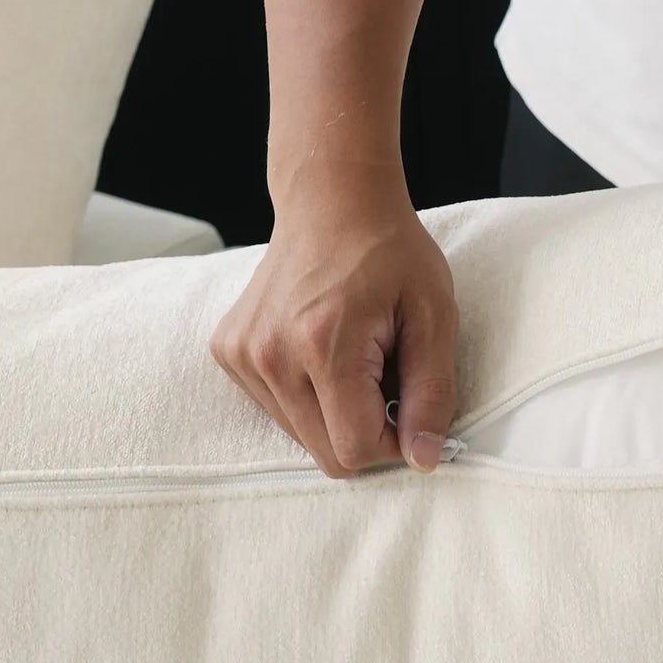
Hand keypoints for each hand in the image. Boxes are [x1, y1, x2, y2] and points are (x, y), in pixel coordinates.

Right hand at [211, 172, 458, 477]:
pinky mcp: (228, 352)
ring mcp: (241, 355)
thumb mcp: (434, 317)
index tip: (411, 404)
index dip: (395, 442)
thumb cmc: (391, 253)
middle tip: (388, 376)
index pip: (353, 450)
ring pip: (302, 438)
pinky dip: (310, 397)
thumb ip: (431, 393)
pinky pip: (278, 410)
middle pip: (326, 454)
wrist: (332, 202)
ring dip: (338, 414)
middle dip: (368, 430)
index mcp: (321, 346)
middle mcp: (269, 356)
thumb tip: (424, 460)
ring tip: (357, 358)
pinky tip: (325, 351)